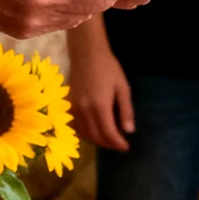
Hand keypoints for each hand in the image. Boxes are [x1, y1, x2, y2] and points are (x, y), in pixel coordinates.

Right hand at [68, 36, 132, 151]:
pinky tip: (94, 131)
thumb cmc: (108, 68)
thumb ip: (126, 110)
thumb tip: (129, 131)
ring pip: (84, 133)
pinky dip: (86, 133)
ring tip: (109, 140)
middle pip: (95, 136)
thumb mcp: (122, 87)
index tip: (126, 147)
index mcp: (100, 106)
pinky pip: (76, 126)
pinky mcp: (69, 104)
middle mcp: (85, 110)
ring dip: (97, 141)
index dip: (118, 143)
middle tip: (119, 145)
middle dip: (108, 144)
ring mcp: (74, 108)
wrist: (86, 53)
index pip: (108, 133)